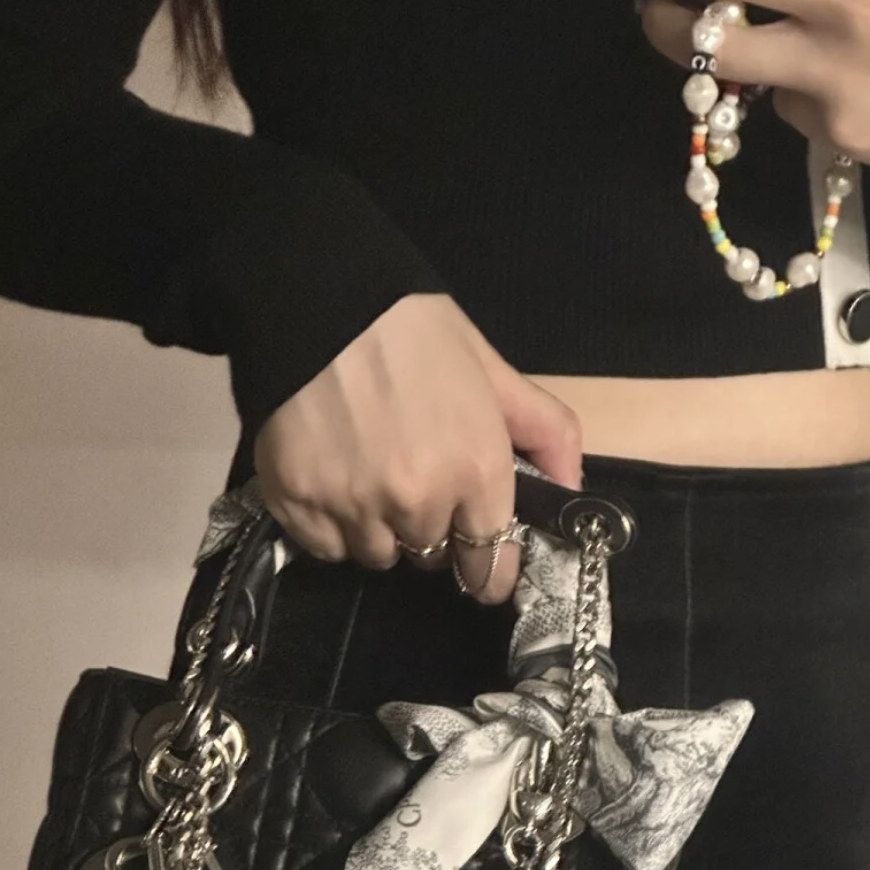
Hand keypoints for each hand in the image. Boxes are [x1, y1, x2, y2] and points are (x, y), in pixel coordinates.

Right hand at [253, 293, 583, 602]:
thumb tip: (572, 490)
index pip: (490, 565)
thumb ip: (546, 432)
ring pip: (377, 556)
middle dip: (432, 530)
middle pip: (431, 557)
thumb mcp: (494, 370)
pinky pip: (327, 549)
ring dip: (380, 531)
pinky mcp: (298, 507)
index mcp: (475, 472)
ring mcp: (354, 509)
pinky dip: (332, 528)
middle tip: (416, 480)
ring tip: (370, 478)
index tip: (483, 565)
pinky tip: (334, 482)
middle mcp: (417, 503)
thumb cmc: (412, 329)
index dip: (489, 569)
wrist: (319, 300)